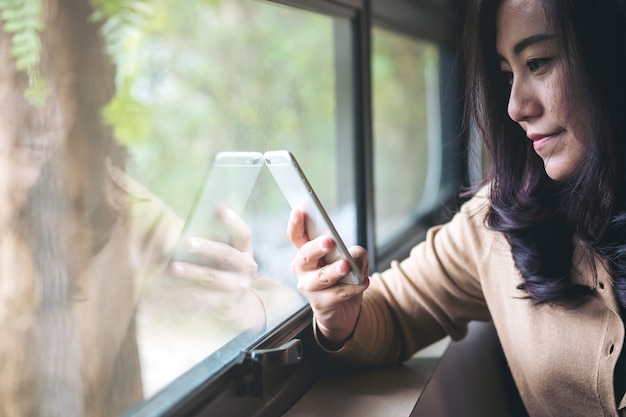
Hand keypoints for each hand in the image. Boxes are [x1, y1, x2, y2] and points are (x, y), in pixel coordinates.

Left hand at [167, 207, 263, 328]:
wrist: (240, 306)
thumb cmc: (226, 271)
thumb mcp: (229, 255)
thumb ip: (216, 241)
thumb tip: (189, 222)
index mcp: (245, 250)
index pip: (243, 234)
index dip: (233, 222)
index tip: (219, 208)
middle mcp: (246, 267)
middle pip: (226, 255)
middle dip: (206, 248)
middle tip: (186, 242)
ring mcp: (237, 287)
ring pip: (213, 278)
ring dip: (192, 272)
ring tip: (173, 268)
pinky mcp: (226, 304)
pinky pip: (205, 298)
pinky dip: (187, 292)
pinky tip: (172, 288)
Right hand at [287, 209, 368, 345]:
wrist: (344, 309)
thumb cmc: (344, 278)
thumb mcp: (353, 260)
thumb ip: (355, 254)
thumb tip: (353, 257)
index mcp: (306, 253)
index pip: (297, 236)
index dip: (296, 224)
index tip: (299, 210)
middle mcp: (303, 269)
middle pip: (305, 256)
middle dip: (316, 248)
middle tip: (329, 241)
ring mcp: (309, 288)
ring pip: (321, 277)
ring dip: (333, 270)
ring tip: (345, 266)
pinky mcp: (320, 304)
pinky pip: (337, 294)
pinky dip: (352, 288)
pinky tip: (363, 282)